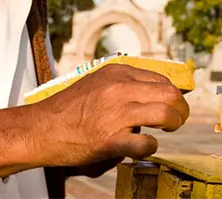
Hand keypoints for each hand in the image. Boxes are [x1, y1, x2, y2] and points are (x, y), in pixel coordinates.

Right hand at [37, 64, 189, 167]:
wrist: (40, 129)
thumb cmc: (68, 109)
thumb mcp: (97, 83)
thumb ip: (123, 85)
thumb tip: (153, 93)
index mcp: (118, 73)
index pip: (162, 79)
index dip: (173, 94)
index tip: (174, 104)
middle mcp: (119, 89)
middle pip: (170, 94)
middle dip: (181, 109)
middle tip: (179, 119)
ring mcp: (115, 113)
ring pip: (164, 114)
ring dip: (173, 124)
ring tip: (168, 130)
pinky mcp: (109, 139)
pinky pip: (145, 143)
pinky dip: (151, 147)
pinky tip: (144, 147)